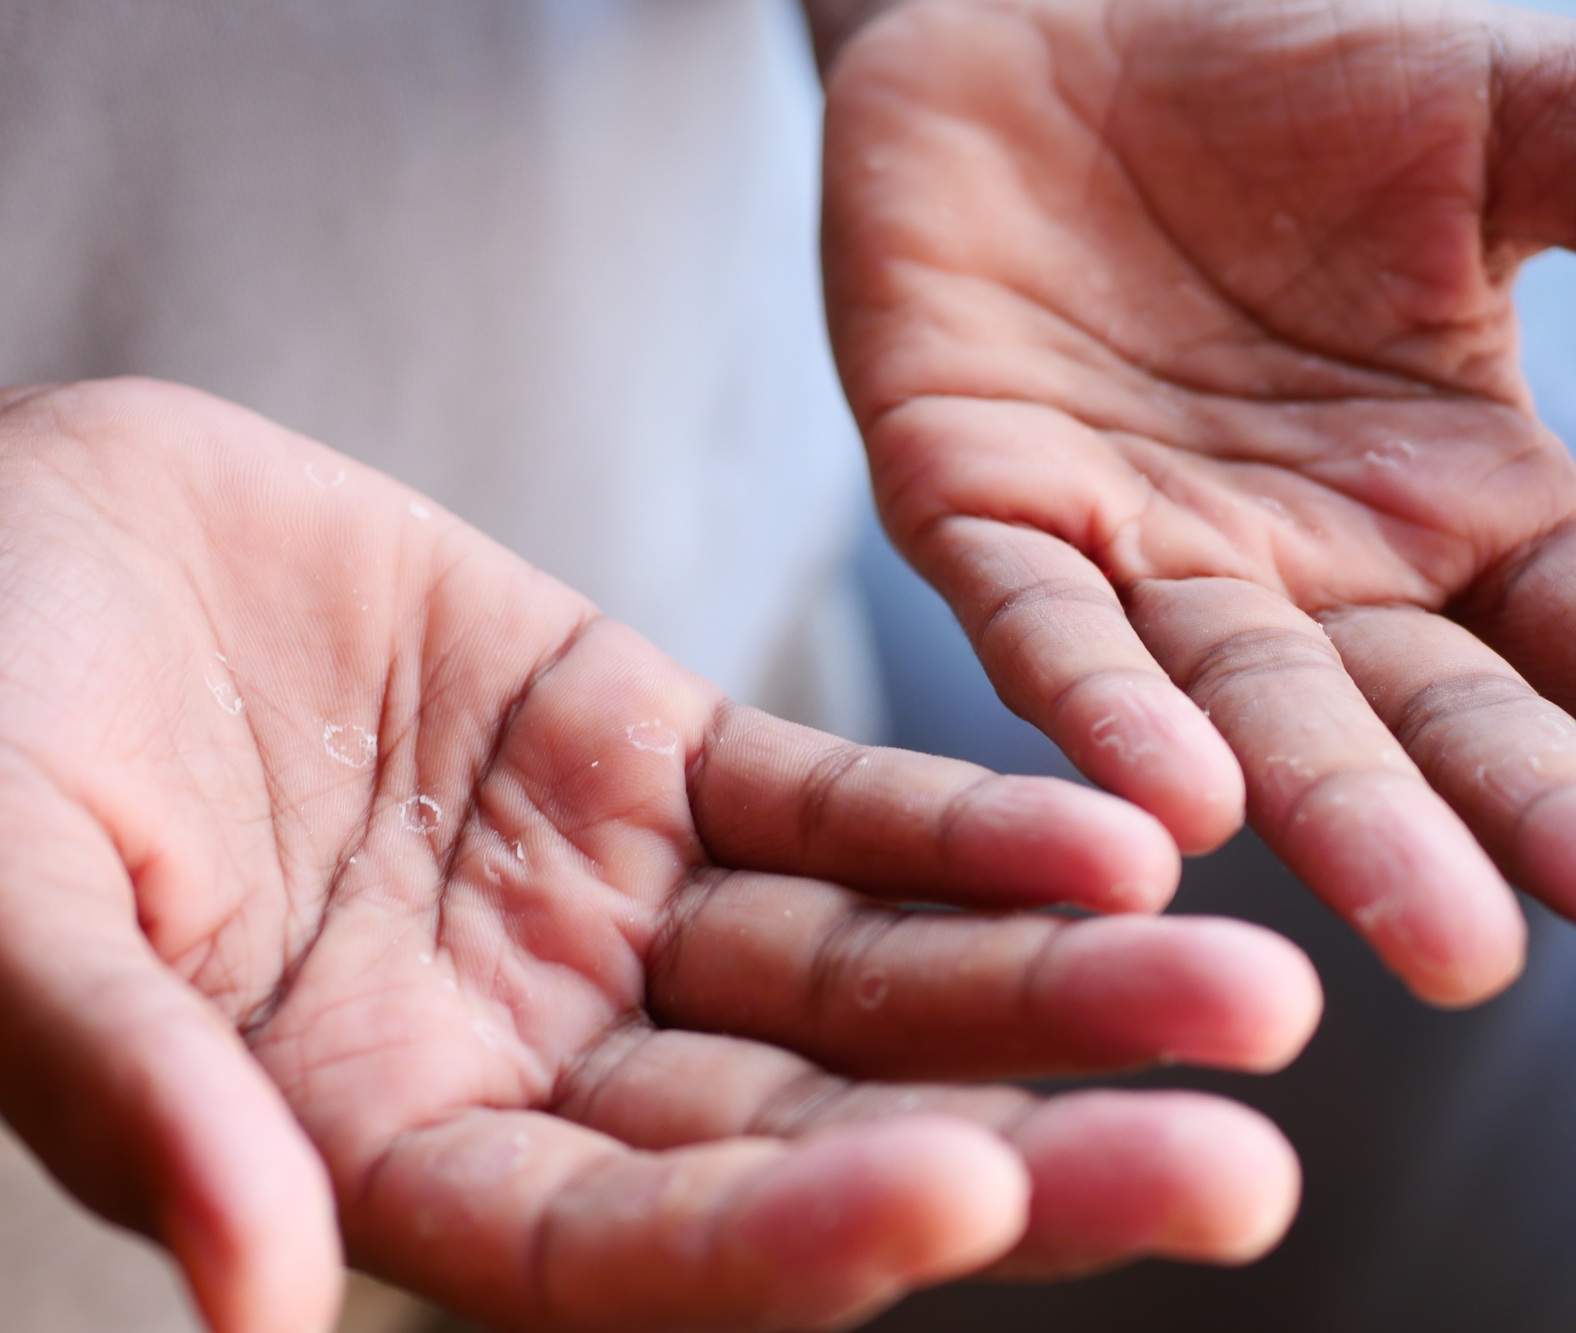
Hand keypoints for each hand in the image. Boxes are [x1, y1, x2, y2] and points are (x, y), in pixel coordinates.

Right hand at [0, 377, 1318, 1330]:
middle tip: (1230, 1169)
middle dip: (1010, 1153)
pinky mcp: (636, 746)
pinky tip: (1112, 831)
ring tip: (1237, 988)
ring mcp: (594, 903)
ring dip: (1046, 988)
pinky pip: (825, 805)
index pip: (599, 1252)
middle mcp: (513, 1052)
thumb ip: (114, 1082)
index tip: (961, 1201)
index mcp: (356, 1145)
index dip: (774, 1246)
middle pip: (787, 1143)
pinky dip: (957, 825)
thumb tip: (249, 1305)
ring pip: (851, 981)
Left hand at [824, 0, 1575, 1004]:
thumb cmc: (1272, 71)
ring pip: (1242, 705)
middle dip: (1502, 816)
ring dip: (1334, 814)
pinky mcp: (978, 510)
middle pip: (1419, 714)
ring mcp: (1136, 551)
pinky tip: (1180, 800)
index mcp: (1451, 499)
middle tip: (1569, 927)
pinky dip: (1105, 711)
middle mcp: (1301, 564)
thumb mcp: (1505, 119)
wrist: (1040, 14)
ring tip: (1438, 941)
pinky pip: (1043, 628)